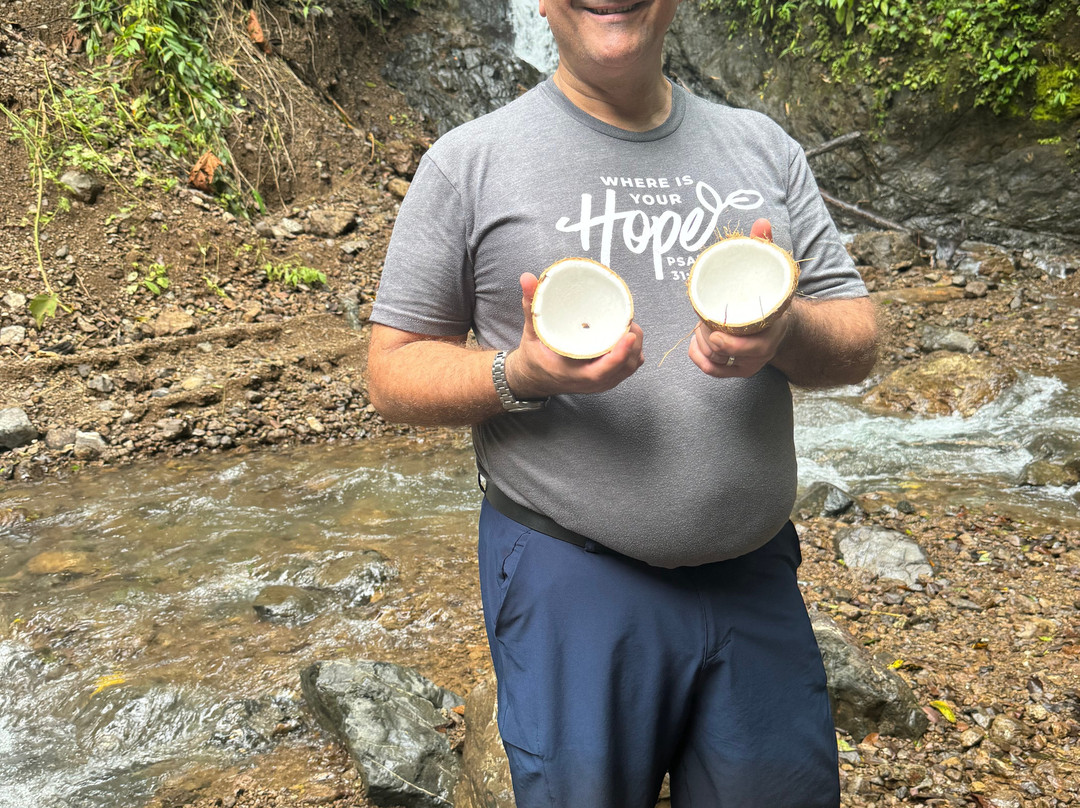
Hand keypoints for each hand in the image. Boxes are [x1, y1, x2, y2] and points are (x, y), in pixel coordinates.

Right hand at [505, 272, 644, 397]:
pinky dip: (633, 354)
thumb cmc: (534, 357)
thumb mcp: (531, 332)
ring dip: (635, 347)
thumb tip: (527, 277)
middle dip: (632, 342)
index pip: (605, 369)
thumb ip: (531, 306)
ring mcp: (601, 383)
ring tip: (630, 324)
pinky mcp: (606, 379)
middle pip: (625, 366)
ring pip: (630, 367)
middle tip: (628, 317)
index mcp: (575, 373)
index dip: (620, 353)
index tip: (628, 333)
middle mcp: (592, 382)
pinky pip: (627, 368)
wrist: (534, 379)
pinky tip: (630, 337)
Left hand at [688, 218, 792, 378]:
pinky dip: (699, 359)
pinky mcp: (738, 370)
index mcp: (771, 331)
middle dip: (707, 337)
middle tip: (702, 320)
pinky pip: (713, 371)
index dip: (729, 343)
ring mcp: (750, 363)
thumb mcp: (773, 272)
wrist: (784, 323)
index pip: (751, 347)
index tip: (713, 330)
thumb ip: (765, 248)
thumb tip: (761, 222)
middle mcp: (762, 352)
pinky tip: (694, 345)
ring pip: (716, 362)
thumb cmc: (773, 295)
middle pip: (726, 353)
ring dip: (702, 345)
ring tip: (700, 327)